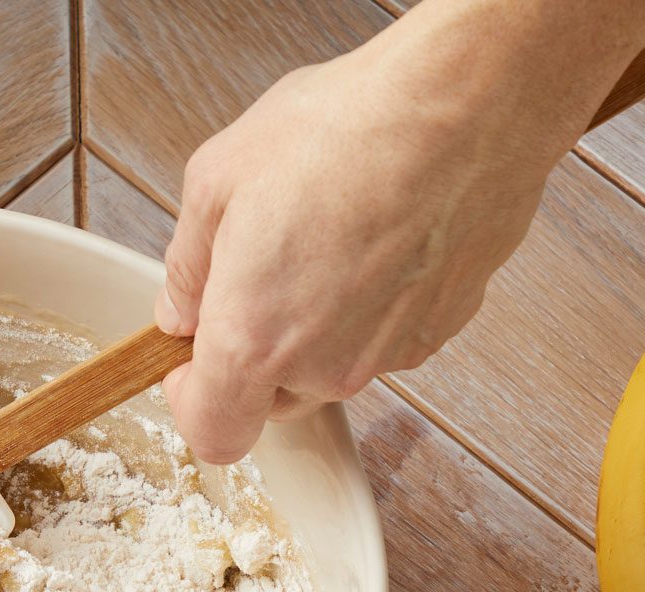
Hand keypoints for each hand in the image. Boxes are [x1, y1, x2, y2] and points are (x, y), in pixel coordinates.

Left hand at [154, 29, 566, 462]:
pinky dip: (373, 303)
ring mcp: (387, 355)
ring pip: (332, 366)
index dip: (194, 400)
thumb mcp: (217, 179)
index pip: (215, 435)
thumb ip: (188, 268)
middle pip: (274, 399)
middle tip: (259, 270)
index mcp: (253, 341)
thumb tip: (182, 311)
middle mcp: (324, 367)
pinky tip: (377, 234)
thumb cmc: (342, 130)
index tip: (191, 359)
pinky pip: (385, 336)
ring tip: (326, 235)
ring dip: (317, 324)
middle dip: (256, 352)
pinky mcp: (439, 330)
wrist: (461, 104)